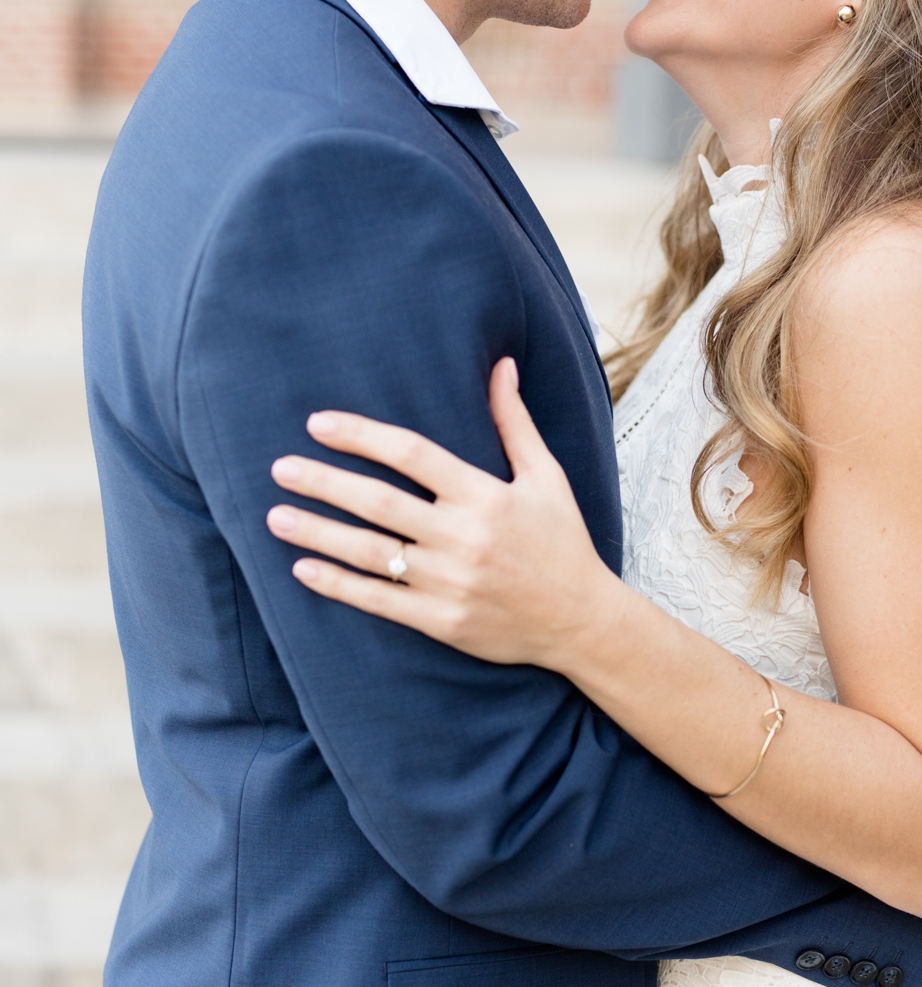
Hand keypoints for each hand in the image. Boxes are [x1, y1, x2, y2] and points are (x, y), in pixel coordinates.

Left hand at [266, 359, 617, 667]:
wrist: (581, 621)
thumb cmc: (562, 542)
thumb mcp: (546, 477)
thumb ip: (514, 423)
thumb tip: (500, 365)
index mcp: (486, 496)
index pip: (411, 454)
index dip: (361, 436)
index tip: (318, 424)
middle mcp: (464, 538)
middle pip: (378, 502)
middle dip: (324, 483)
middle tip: (279, 468)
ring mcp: (449, 583)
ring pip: (369, 552)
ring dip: (317, 533)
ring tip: (275, 517)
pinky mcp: (442, 621)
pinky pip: (378, 600)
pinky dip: (338, 585)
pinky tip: (303, 569)